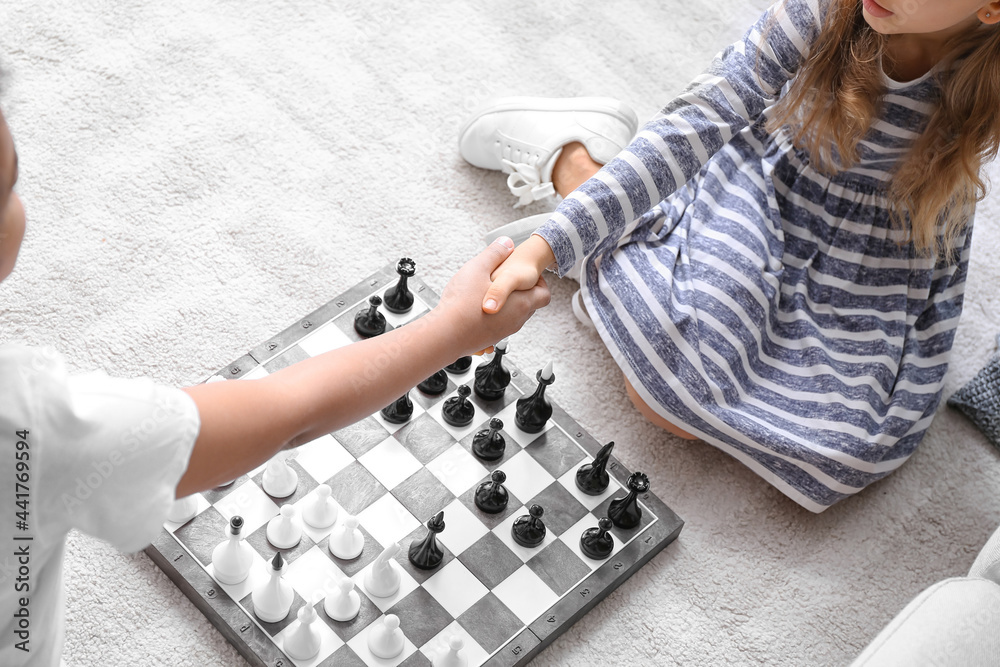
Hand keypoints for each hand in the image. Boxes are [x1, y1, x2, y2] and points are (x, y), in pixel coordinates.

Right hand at [435, 236, 549, 355]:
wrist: (444, 336)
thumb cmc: (461, 304)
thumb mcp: (478, 269)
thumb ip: (495, 254)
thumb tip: (506, 243)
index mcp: (521, 303)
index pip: (544, 294)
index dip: (538, 282)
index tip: (523, 275)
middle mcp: (516, 321)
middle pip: (529, 305)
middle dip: (520, 292)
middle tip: (503, 282)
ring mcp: (503, 333)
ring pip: (513, 317)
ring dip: (506, 305)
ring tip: (487, 294)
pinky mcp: (489, 340)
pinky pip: (497, 327)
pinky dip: (492, 318)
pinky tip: (475, 309)